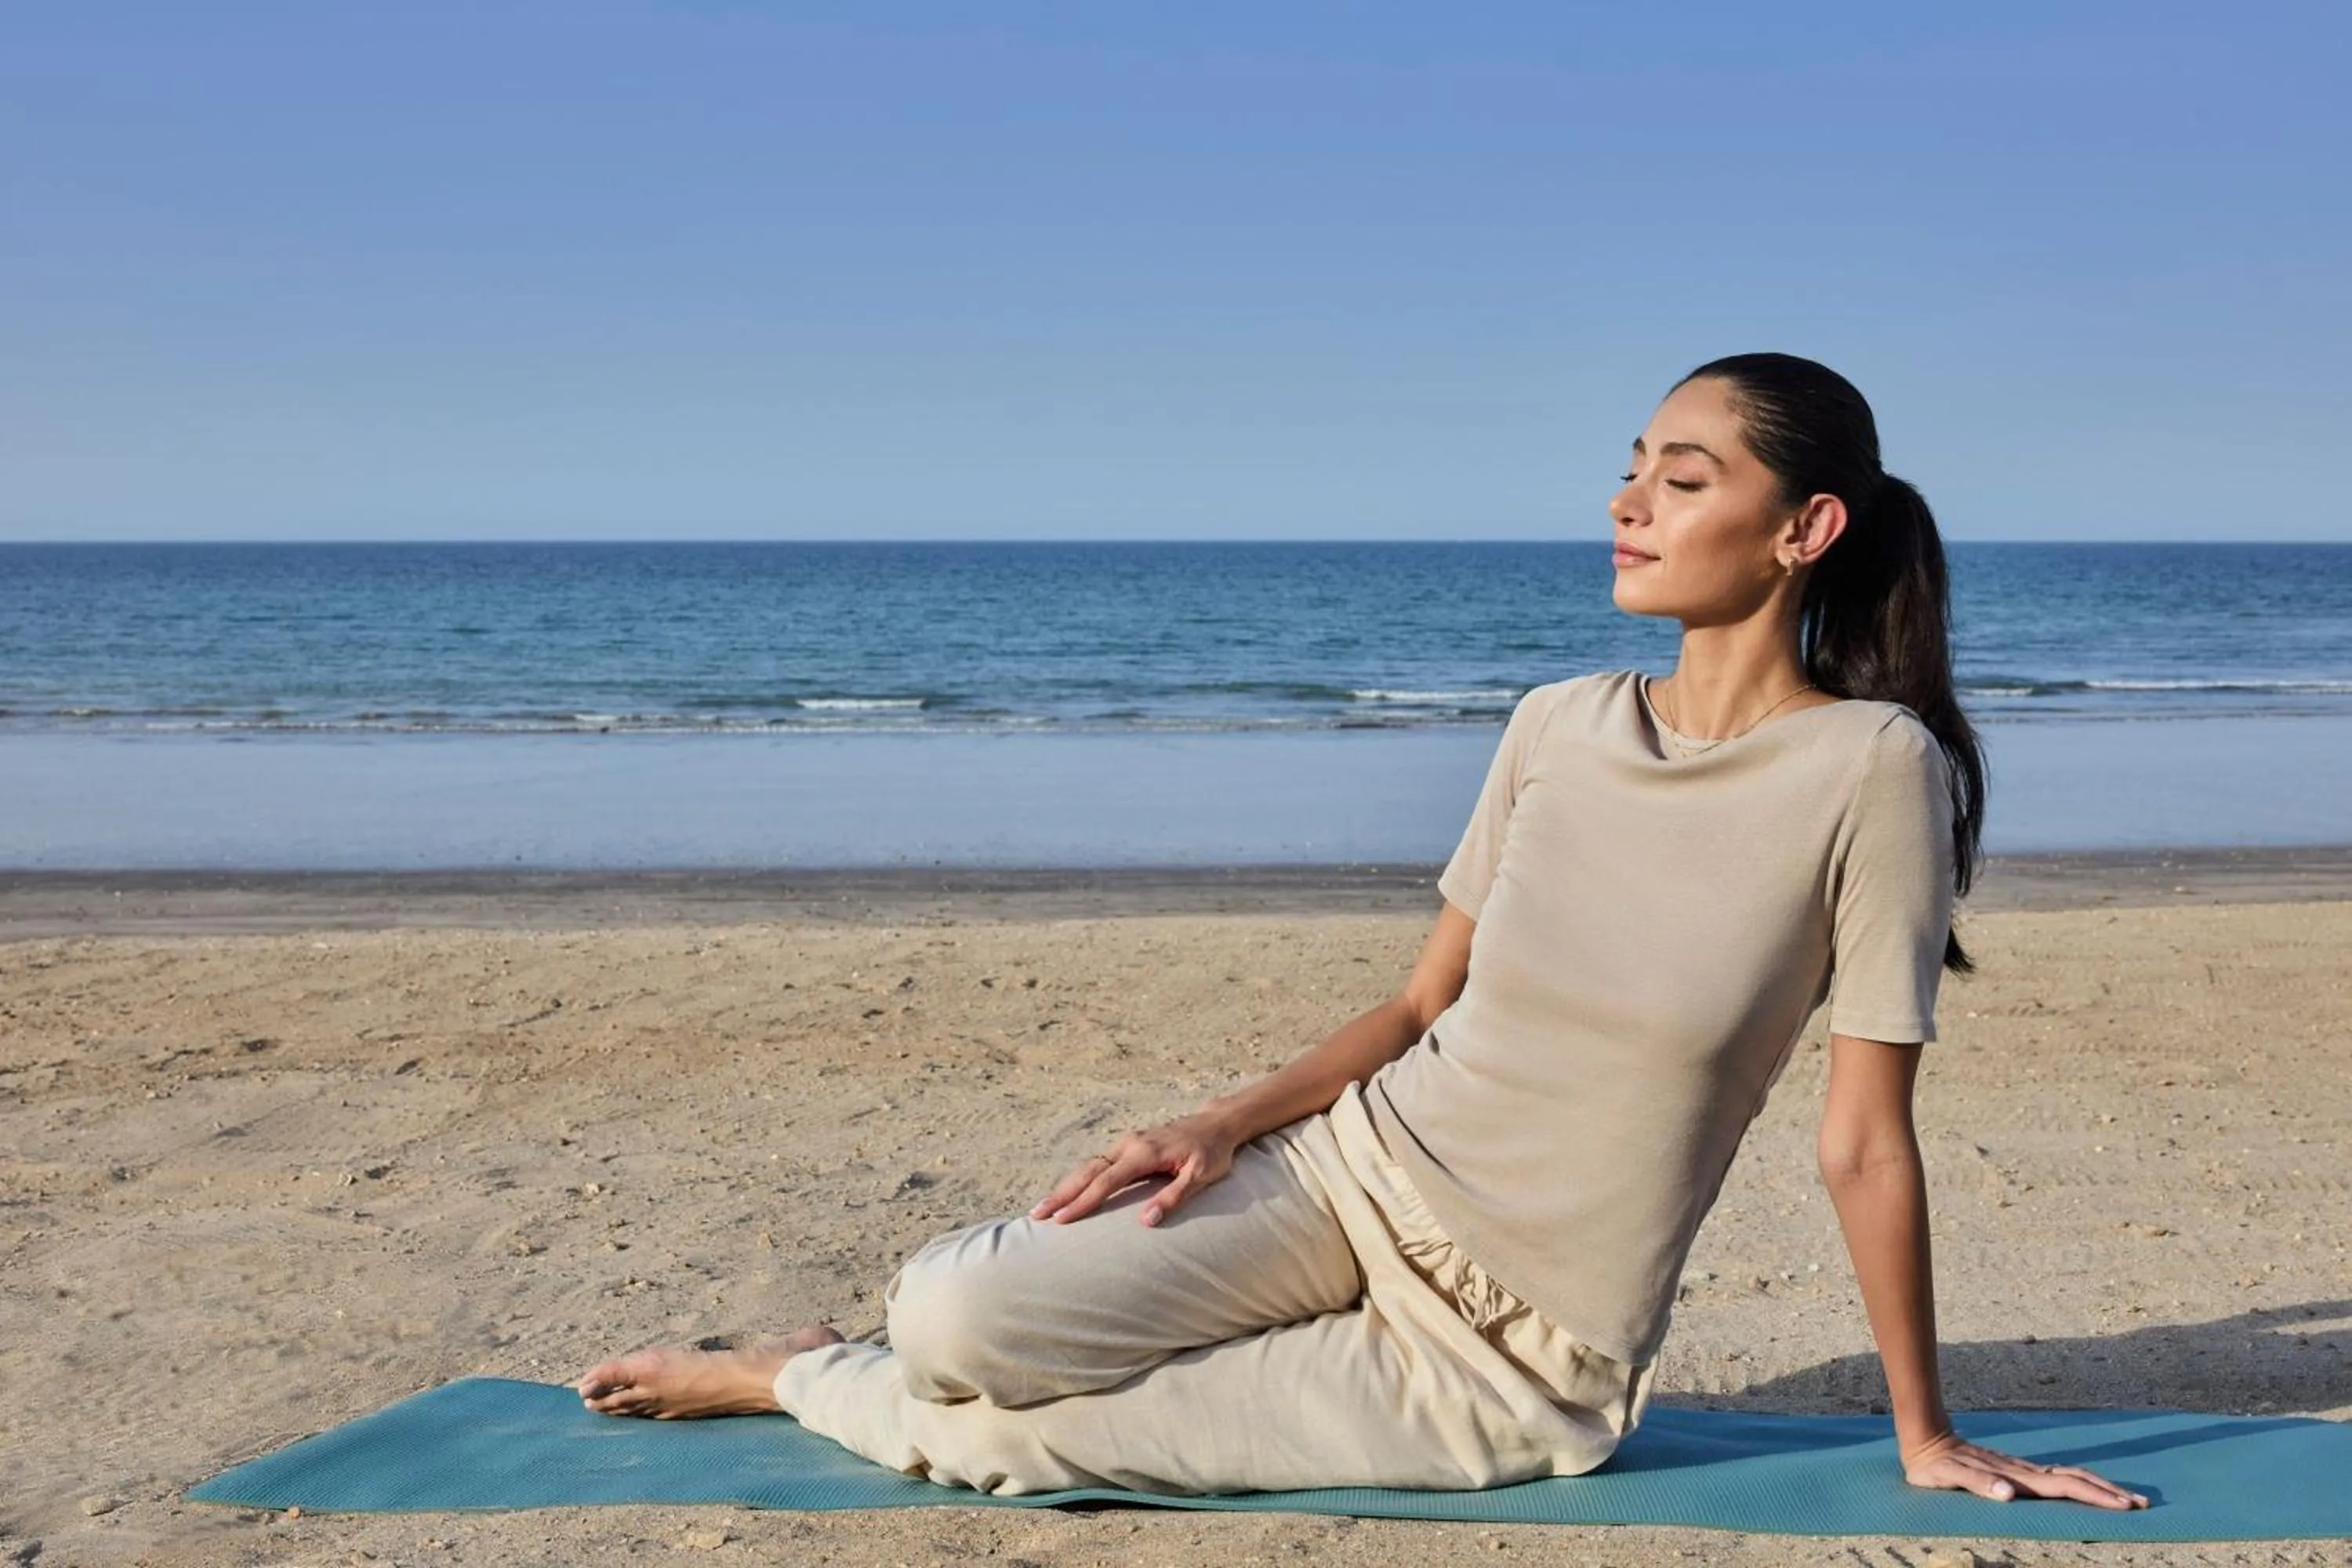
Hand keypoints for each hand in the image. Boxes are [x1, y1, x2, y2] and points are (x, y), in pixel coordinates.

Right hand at [1028, 1110, 1241, 1226]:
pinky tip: (1068, 1192)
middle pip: (1088, 1171)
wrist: (1216, 1123)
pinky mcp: (1129, 1144)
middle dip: (1061, 1193)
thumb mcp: (1202, 1177)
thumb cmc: (1212, 1153)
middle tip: (1037, 1214)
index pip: (1107, 1181)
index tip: (1061, 1219)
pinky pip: (1098, 1162)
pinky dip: (1079, 1177)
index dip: (1083, 1202)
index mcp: (1145, 1153)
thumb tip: (1145, 1221)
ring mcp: (1127, 1141)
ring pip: (1089, 1165)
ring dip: (1066, 1185)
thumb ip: (1174, 1197)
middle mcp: (1130, 1144)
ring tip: (1043, 1207)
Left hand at [1902, 1429, 2147, 1509]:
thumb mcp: (1948, 1476)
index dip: (2094, 1496)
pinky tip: (2088, 1490)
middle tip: (2142, 1504)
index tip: (2123, 1505)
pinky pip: (2056, 1478)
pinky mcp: (2016, 1471)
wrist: (1925, 1439)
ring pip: (2069, 1476)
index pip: (2063, 1487)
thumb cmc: (1934, 1465)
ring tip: (2126, 1498)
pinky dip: (2079, 1484)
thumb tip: (2009, 1493)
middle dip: (2109, 1492)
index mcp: (2015, 1477)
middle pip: (2075, 1479)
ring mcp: (2021, 1470)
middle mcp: (2023, 1472)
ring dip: (2099, 1487)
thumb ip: (1977, 1484)